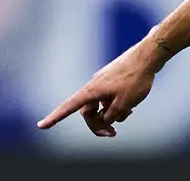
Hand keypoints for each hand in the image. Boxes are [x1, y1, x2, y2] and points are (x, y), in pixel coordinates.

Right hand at [36, 37, 168, 136]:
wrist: (149, 56)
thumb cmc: (136, 78)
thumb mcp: (124, 104)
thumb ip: (111, 116)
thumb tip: (105, 119)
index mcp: (91, 91)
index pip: (68, 107)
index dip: (54, 118)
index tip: (41, 126)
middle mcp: (94, 86)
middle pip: (88, 112)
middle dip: (98, 124)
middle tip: (112, 134)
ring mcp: (104, 82)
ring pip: (101, 105)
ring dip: (111, 114)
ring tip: (129, 114)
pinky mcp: (113, 80)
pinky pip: (109, 97)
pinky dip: (116, 104)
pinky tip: (131, 106)